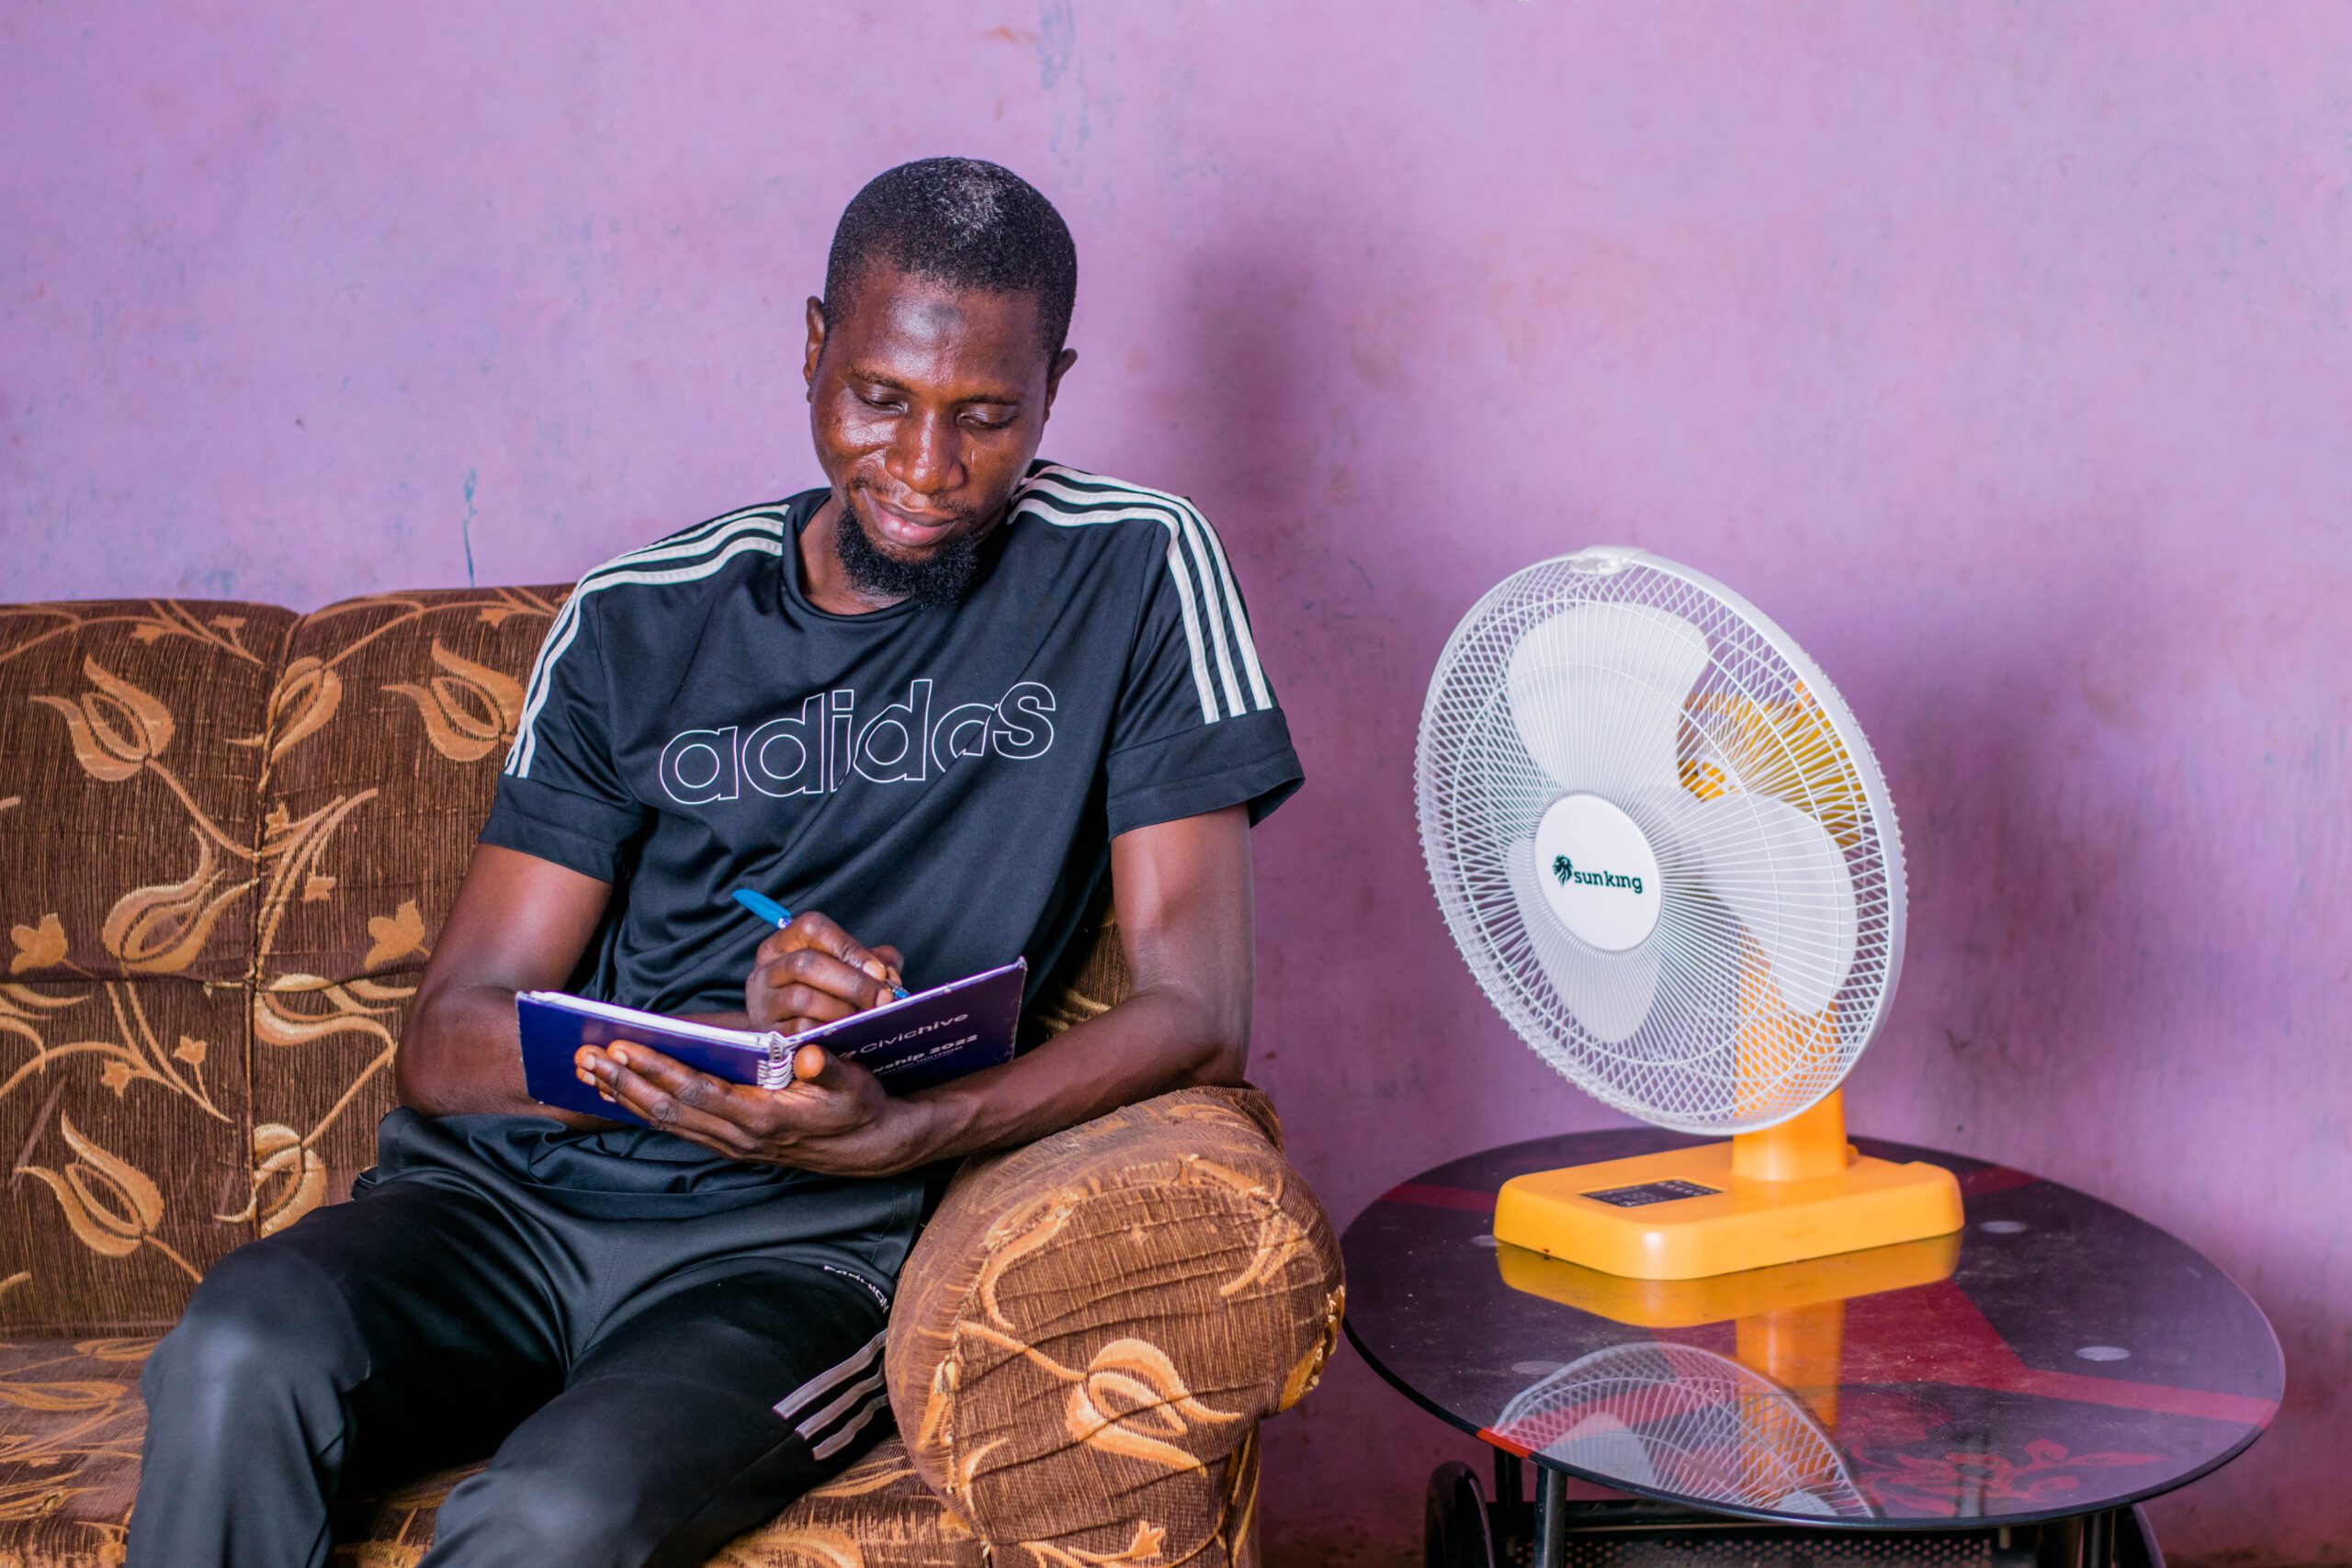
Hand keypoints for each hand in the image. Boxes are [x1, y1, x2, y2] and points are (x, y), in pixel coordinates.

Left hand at [571, 1039, 938, 1175]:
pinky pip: (678, 1128)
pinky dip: (646, 1109)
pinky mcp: (732, 1144)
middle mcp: (740, 1137)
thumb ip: (828, 1068)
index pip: (695, 1091)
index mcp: (762, 1117)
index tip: (623, 1046)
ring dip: (626, 1097)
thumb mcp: (854, 1083)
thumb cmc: (860, 1106)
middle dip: (623, 1083)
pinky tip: (625, 1094)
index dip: (656, 1069)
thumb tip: (810, 1051)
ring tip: (590, 1073)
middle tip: (584, 1058)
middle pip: (667, 1110)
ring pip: (666, 1122)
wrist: (873, 1147)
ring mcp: (733, 1145)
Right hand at [744, 911, 901, 1035]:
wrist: (785, 1035)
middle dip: (852, 982)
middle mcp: (768, 970)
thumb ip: (870, 962)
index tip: (878, 971)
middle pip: (807, 964)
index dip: (849, 947)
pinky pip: (800, 1032)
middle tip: (882, 998)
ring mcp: (764, 1003)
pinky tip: (847, 1032)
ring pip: (803, 999)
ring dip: (843, 1009)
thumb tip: (889, 975)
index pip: (812, 928)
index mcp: (784, 944)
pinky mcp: (768, 1034)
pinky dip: (830, 1031)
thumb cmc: (818, 994)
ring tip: (865, 1016)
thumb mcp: (842, 968)